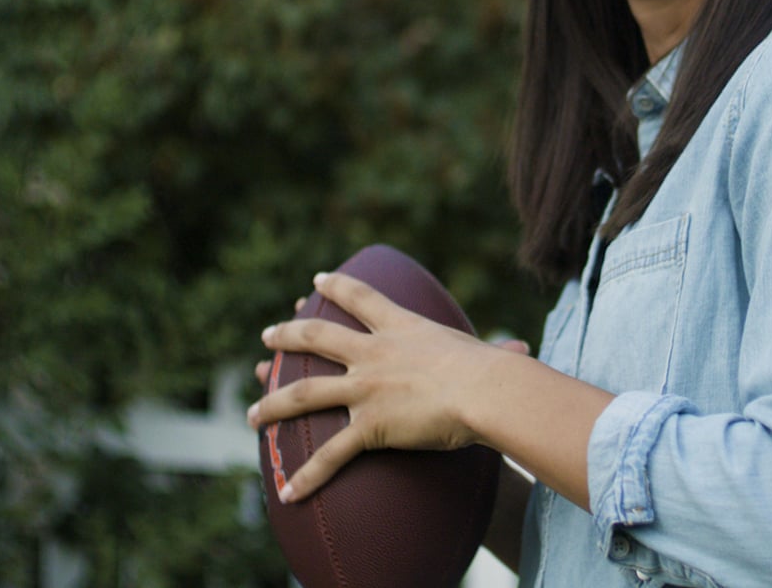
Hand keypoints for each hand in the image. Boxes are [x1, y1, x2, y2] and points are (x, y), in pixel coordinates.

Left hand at [246, 271, 517, 501]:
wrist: (487, 391)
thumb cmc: (495, 373)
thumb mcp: (490, 355)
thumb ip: (498, 352)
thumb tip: (521, 352)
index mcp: (402, 328)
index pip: (360, 298)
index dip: (335, 287)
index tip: (316, 281)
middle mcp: (374, 353)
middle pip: (317, 338)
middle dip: (287, 336)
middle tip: (267, 335)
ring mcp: (366, 388)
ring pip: (304, 394)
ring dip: (272, 404)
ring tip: (250, 414)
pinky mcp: (369, 426)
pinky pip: (330, 455)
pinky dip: (307, 475)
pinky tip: (287, 490)